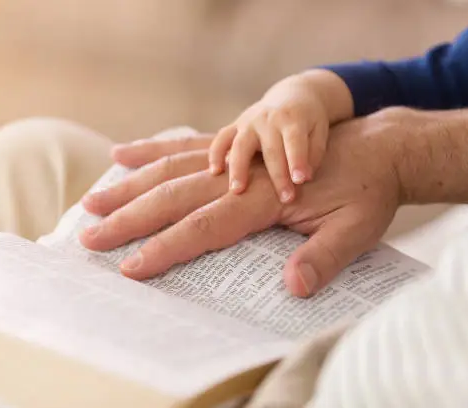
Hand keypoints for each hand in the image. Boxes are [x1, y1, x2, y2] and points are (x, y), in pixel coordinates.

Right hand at [81, 111, 402, 296]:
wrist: (378, 146)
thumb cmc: (367, 192)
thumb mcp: (359, 229)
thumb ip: (325, 257)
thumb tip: (294, 287)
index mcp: (264, 200)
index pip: (204, 228)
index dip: (164, 248)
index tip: (129, 267)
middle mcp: (240, 175)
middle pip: (173, 197)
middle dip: (129, 218)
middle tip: (89, 236)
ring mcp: (233, 157)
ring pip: (168, 169)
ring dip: (128, 185)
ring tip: (91, 199)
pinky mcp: (233, 148)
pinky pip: (183, 147)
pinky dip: (150, 150)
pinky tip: (121, 153)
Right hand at [209, 70, 352, 200]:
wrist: (291, 95)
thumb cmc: (308, 121)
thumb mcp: (319, 130)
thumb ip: (314, 153)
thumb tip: (303, 179)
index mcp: (292, 119)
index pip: (295, 141)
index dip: (297, 160)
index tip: (300, 181)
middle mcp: (268, 119)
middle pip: (270, 149)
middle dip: (277, 176)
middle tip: (285, 199)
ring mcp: (248, 121)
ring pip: (240, 145)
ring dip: (238, 168)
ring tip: (237, 191)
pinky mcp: (234, 126)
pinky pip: (220, 139)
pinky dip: (215, 155)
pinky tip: (214, 172)